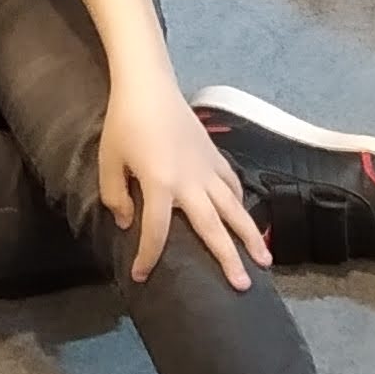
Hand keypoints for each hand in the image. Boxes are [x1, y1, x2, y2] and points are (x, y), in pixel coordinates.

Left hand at [97, 75, 264, 291]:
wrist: (149, 87)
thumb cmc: (124, 123)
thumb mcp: (109, 161)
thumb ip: (115, 196)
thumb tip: (128, 223)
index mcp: (160, 185)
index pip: (157, 232)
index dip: (148, 256)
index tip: (141, 276)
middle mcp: (190, 183)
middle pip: (213, 228)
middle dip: (227, 259)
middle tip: (242, 287)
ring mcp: (207, 169)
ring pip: (234, 209)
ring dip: (250, 235)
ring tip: (265, 261)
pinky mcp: (215, 156)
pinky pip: (232, 185)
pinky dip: (241, 203)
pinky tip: (245, 216)